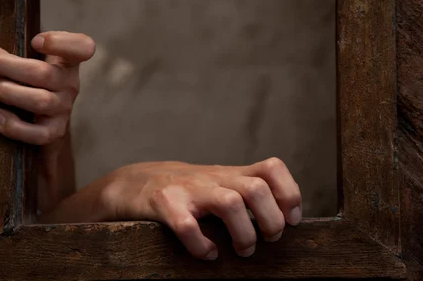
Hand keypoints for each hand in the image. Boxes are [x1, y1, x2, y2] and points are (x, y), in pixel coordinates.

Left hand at [0, 31, 94, 147]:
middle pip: (45, 74)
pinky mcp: (55, 131)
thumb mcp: (40, 57)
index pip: (82, 47)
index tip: (35, 41)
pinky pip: (37, 134)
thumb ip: (25, 47)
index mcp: (68, 61)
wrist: (46, 118)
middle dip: (10, 66)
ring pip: (40, 101)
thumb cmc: (35, 80)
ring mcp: (64, 108)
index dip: (61, 43)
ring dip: (8, 92)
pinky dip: (13, 126)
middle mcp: (70, 84)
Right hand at [96, 158, 301, 259]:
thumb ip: (245, 194)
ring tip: (241, 251)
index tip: (292, 220)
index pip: (271, 168)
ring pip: (230, 203)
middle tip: (267, 241)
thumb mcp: (217, 185)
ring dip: (243, 234)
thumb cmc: (183, 192)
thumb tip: (285, 222)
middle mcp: (212, 178)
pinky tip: (206, 254)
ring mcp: (188, 189)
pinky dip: (201, 246)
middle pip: (257, 189)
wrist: (131, 183)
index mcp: (229, 174)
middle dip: (271, 222)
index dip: (289, 194)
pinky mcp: (164, 204)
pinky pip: (187, 225)